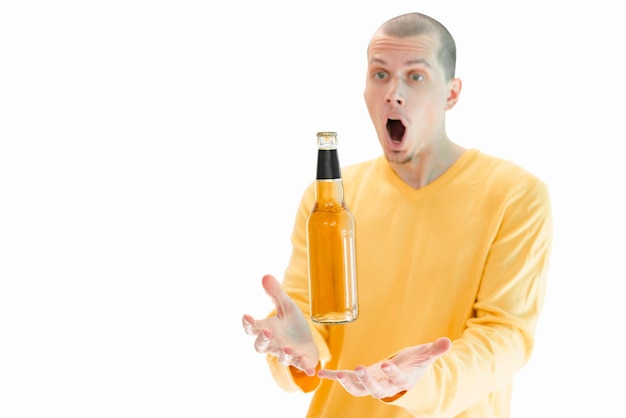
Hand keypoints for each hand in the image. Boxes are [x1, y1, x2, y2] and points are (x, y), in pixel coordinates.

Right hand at [242, 274, 319, 375]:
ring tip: (288, 348)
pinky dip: (305, 367)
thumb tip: (265, 276)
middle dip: (263, 340)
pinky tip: (311, 369)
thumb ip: (275, 294)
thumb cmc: (292, 324)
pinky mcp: (301, 361)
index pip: (252, 328)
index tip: (246, 315)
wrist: (306, 341)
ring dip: (284, 354)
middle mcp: (273, 344)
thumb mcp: (286, 306)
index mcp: (266, 329)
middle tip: (267, 332)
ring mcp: (287, 354)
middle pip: (261, 346)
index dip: (248, 323)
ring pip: (282, 358)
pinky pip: (302, 366)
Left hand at [317, 337, 451, 398]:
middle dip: (367, 381)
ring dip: (348, 382)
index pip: (398, 379)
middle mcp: (386, 385)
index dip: (392, 373)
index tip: (387, 364)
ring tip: (339, 374)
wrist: (403, 375)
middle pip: (376, 389)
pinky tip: (322, 372)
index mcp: (401, 379)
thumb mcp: (424, 355)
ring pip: (359, 389)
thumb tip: (448, 341)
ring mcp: (372, 384)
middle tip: (358, 368)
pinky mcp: (361, 379)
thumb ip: (435, 350)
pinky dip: (333, 376)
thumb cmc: (414, 363)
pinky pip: (345, 380)